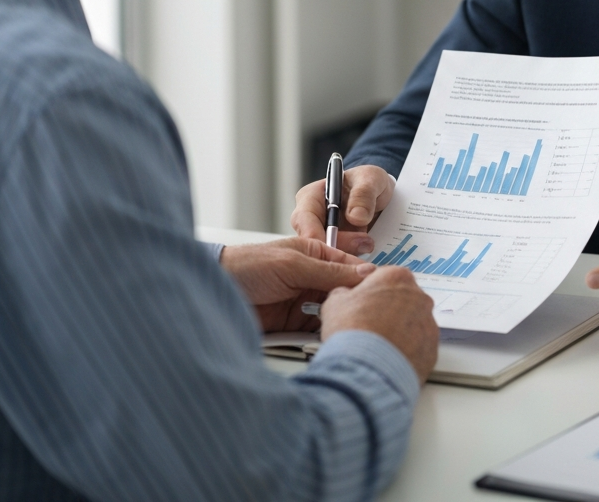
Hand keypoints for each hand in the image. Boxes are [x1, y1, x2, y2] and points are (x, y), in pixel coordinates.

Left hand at [221, 237, 373, 332]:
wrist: (212, 294)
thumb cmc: (247, 265)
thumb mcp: (293, 264)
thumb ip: (329, 270)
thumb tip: (366, 272)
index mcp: (316, 255)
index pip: (351, 266)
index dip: (368, 279)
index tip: (386, 291)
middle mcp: (313, 279)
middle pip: (345, 294)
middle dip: (355, 305)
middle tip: (370, 317)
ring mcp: (303, 304)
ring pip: (333, 316)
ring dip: (339, 323)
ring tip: (351, 332)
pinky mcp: (292, 328)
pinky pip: (315, 334)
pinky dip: (322, 339)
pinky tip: (331, 343)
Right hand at [291, 164, 395, 253]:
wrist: (381, 194)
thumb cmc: (369, 181)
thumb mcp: (371, 178)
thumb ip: (363, 194)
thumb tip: (356, 217)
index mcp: (310, 198)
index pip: (304, 222)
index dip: (318, 238)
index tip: (338, 250)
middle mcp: (310, 220)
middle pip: (313, 244)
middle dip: (338, 250)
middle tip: (366, 245)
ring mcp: (321, 237)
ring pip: (326, 257)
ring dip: (347, 257)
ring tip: (370, 245)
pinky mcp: (333, 250)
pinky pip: (337, 262)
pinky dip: (351, 262)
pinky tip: (365, 259)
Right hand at [321, 267, 438, 381]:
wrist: (366, 369)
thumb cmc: (352, 331)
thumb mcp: (335, 303)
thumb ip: (344, 292)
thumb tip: (345, 295)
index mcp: (397, 277)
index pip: (385, 278)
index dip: (371, 294)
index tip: (362, 306)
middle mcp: (419, 296)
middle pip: (403, 300)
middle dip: (389, 311)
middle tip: (370, 327)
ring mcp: (428, 323)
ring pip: (413, 324)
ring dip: (400, 332)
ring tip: (379, 347)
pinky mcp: (432, 348)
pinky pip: (419, 346)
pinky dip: (407, 351)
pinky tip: (389, 359)